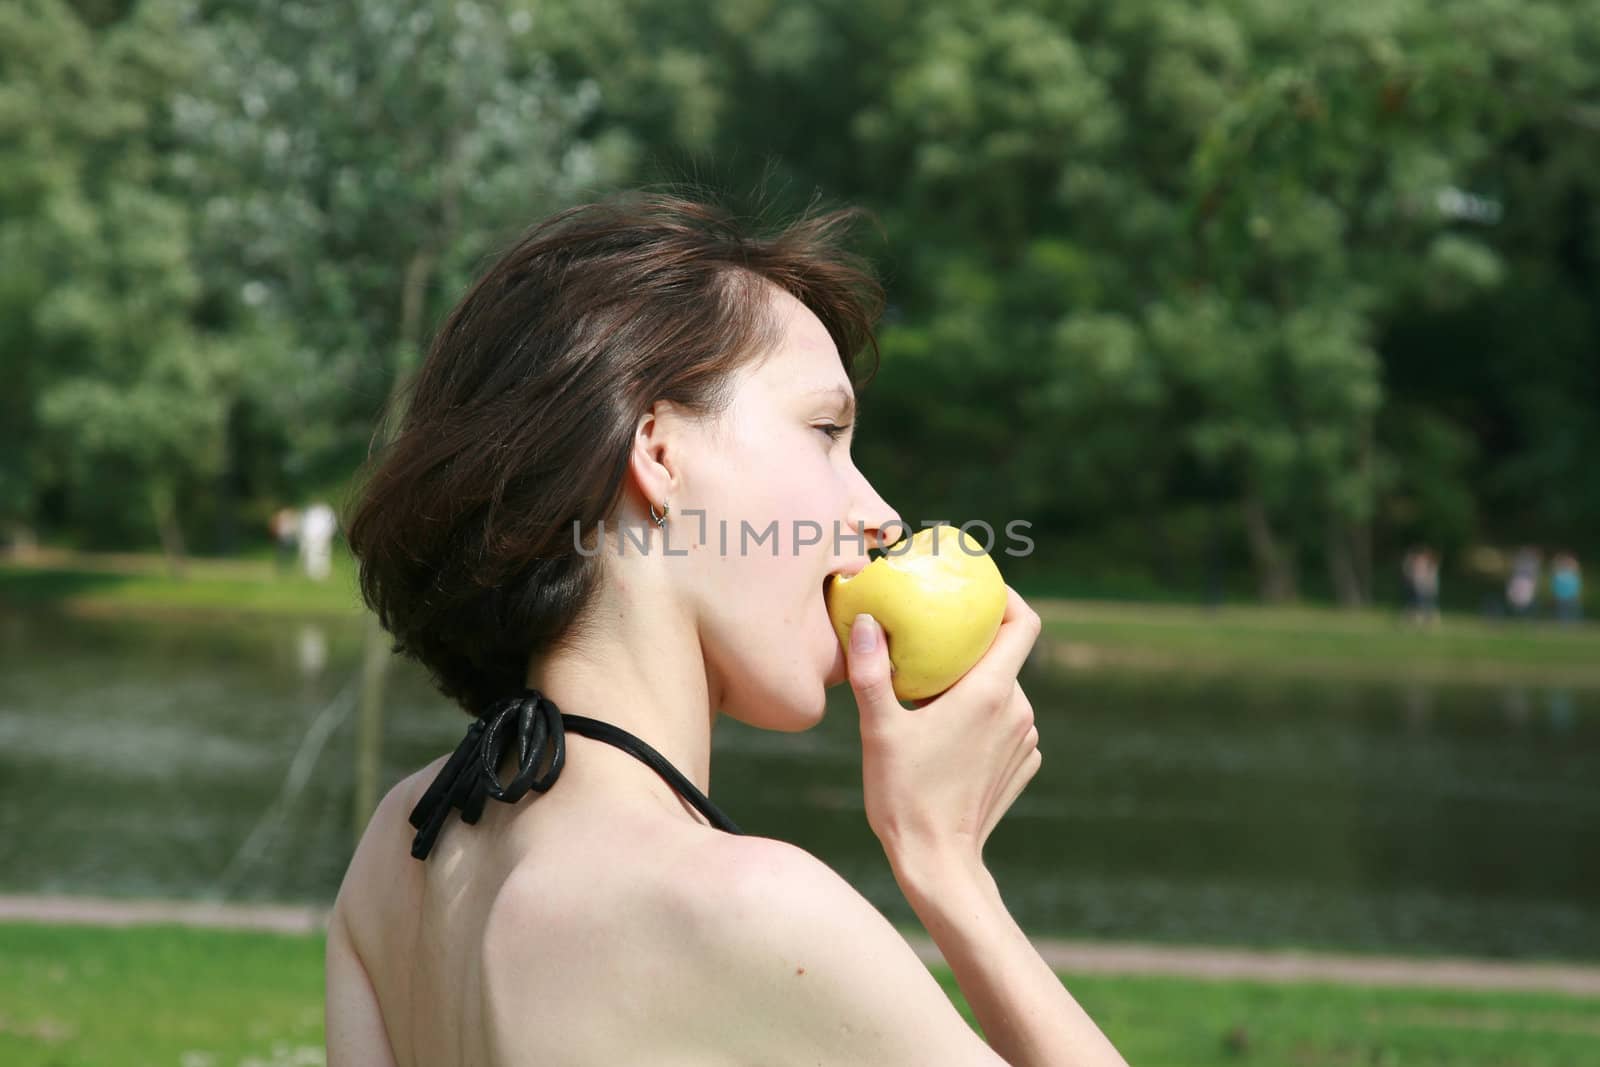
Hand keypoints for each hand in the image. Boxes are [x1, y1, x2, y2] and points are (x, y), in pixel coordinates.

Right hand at [845, 584, 1043, 874]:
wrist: (938, 863)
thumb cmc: (904, 796)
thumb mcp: (879, 730)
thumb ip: (871, 672)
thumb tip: (868, 621)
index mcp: (989, 693)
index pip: (1023, 624)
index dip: (1008, 598)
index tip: (978, 590)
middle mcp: (1017, 711)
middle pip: (1005, 657)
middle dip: (971, 647)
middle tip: (929, 645)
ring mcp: (1025, 740)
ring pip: (1003, 691)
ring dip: (974, 686)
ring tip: (931, 695)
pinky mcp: (1022, 764)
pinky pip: (1006, 724)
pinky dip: (983, 718)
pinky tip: (947, 736)